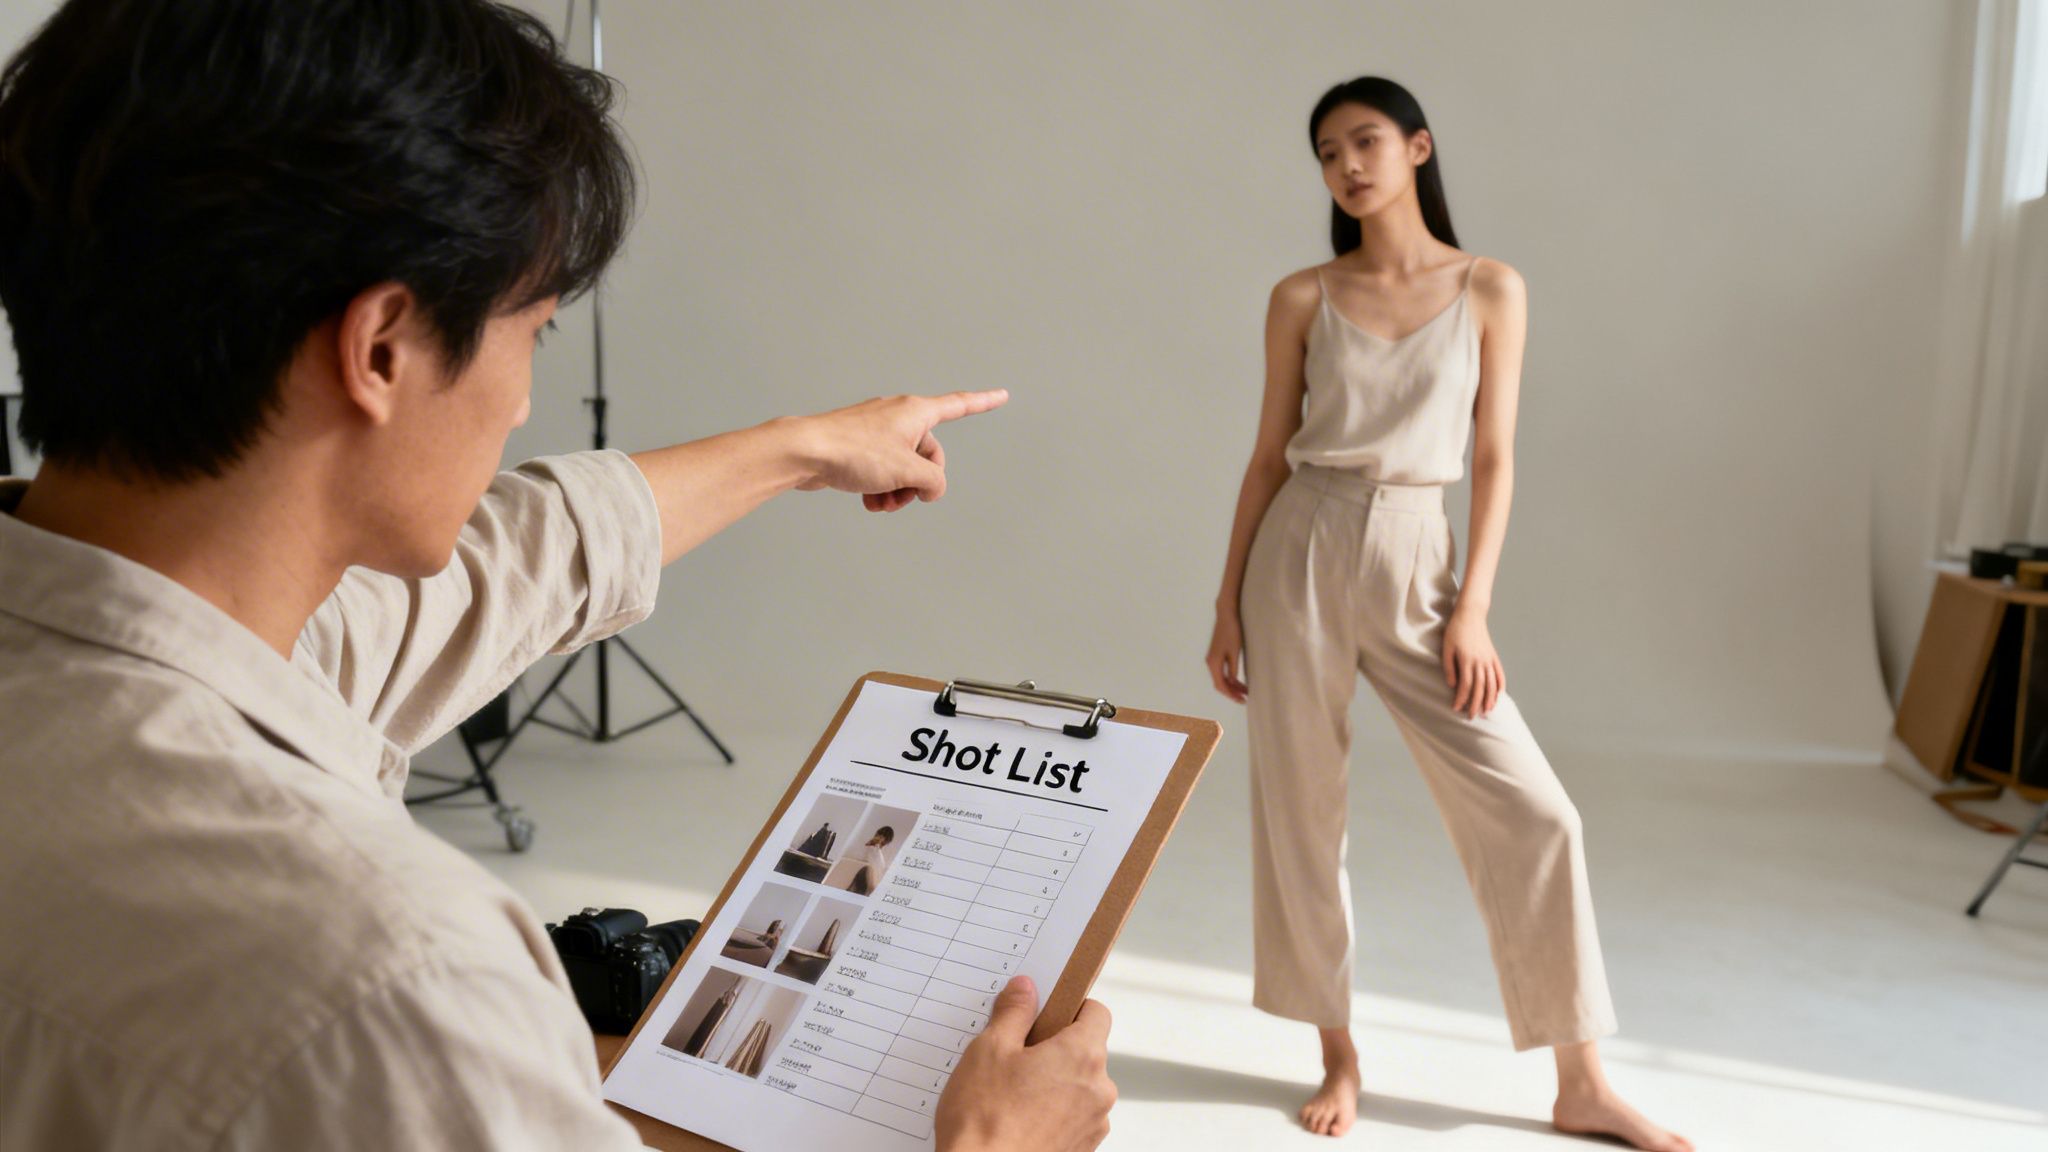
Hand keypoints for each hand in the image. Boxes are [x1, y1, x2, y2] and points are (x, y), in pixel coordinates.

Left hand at [792, 390, 1008, 510]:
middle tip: (905, 496)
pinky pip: (882, 471)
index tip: (1002, 395)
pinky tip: (869, 502)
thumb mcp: (907, 471)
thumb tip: (931, 489)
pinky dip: (880, 489)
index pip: (959, 405)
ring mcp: (876, 431)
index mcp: (916, 411)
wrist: (804, 452)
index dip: (983, 402)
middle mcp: (898, 416)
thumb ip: (934, 482)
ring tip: (883, 504)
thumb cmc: (854, 452)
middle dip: (920, 482)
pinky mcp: (858, 446)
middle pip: (928, 454)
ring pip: (903, 467)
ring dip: (899, 491)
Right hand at [935, 976, 1114, 1151]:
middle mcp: (1099, 1089)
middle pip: (1086, 1050)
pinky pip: (1073, 1116)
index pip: (1097, 1013)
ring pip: (1078, 1085)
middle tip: (1015, 1054)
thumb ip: (1013, 1012)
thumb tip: (1025, 989)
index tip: (1045, 1010)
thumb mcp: (989, 1049)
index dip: (1070, 1007)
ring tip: (1011, 1091)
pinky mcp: (1082, 1148)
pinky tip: (1019, 1116)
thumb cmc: (986, 1120)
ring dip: (1053, 1082)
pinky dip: (1052, 1111)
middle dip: (1054, 1048)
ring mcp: (1093, 1123)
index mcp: (1083, 1055)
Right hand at [1206, 608, 1247, 702]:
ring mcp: (1213, 659)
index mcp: (1214, 663)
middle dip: (1232, 692)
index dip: (1231, 694)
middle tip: (1245, 698)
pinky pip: (1222, 672)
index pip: (1221, 685)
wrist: (1226, 615)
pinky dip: (1230, 678)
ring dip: (1232, 686)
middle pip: (1220, 684)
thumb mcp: (1234, 651)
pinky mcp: (1216, 655)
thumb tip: (1233, 682)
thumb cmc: (1232, 631)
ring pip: (1221, 678)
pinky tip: (1239, 681)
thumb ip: (1233, 668)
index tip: (1242, 700)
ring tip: (1245, 691)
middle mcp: (1210, 663)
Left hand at [1442, 608, 1503, 718]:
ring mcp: (1489, 659)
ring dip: (1490, 699)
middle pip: (1480, 688)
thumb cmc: (1455, 631)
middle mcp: (1481, 662)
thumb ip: (1449, 667)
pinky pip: (1499, 674)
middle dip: (1476, 704)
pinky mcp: (1493, 656)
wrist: (1471, 615)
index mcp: (1467, 661)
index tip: (1456, 709)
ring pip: (1491, 684)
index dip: (1461, 699)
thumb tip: (1452, 685)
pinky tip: (1499, 695)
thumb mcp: (1447, 648)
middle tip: (1472, 716)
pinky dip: (1500, 686)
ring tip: (1487, 711)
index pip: (1466, 686)